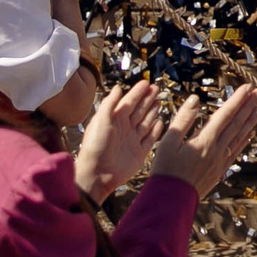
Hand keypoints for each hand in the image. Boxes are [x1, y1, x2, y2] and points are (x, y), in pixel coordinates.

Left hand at [74, 78, 164, 203]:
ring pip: (146, 122)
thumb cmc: (96, 146)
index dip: (138, 92)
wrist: (98, 174)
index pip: (129, 102)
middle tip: (156, 88)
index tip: (146, 82)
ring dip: (152, 112)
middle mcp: (125, 128)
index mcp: (115, 119)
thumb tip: (118, 87)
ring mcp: (133, 140)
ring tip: (159, 101)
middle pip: (139, 110)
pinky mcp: (139, 153)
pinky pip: (150, 139)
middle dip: (147, 99)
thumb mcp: (100, 121)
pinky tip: (160, 123)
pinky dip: (155, 131)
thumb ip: (109, 104)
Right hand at [147, 84, 256, 198]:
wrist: (171, 201)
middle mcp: (217, 150)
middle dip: (249, 106)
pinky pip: (236, 150)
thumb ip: (183, 120)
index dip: (237, 100)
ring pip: (240, 136)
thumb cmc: (165, 170)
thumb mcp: (167, 142)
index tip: (248, 87)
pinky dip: (245, 140)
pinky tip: (250, 133)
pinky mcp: (219, 170)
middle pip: (237, 124)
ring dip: (250, 120)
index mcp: (204, 141)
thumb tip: (194, 100)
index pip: (225, 115)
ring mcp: (220, 160)